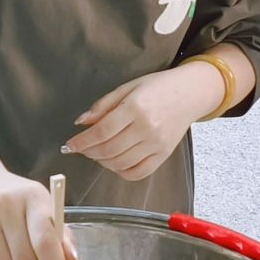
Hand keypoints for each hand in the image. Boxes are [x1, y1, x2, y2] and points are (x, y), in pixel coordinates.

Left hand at [63, 66, 209, 181]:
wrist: (190, 93)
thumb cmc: (157, 87)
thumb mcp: (127, 87)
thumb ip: (103, 105)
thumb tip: (81, 122)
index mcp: (135, 107)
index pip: (102, 131)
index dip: (81, 141)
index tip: (69, 145)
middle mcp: (147, 128)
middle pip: (109, 149)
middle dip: (89, 152)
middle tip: (81, 148)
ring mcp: (157, 144)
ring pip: (121, 163)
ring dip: (102, 162)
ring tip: (96, 153)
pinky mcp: (164, 155)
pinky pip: (138, 173)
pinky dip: (121, 172)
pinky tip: (114, 162)